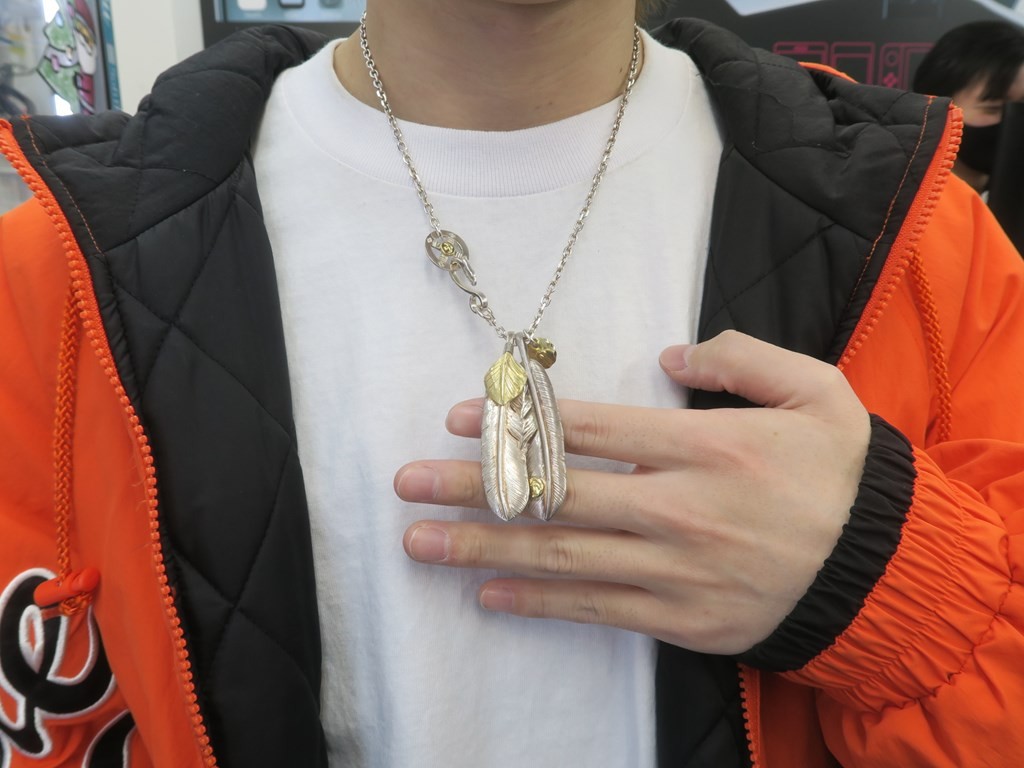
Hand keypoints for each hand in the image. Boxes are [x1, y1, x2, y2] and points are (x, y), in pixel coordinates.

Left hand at [395, 331, 870, 653]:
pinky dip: (540, 603)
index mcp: (709, 447)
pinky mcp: (682, 619)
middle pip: (557, 497)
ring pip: (563, 559)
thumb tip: (670, 354)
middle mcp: (682, 510)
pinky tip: (488, 594)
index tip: (460, 416)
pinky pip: (598, 612)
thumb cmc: (846, 476)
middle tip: (407, 483)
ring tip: (420, 543)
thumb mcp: (817, 392)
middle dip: (473, 488)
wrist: (888, 573)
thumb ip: (743, 359)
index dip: (520, 422)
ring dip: (484, 549)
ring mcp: (678, 571)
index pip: (592, 430)